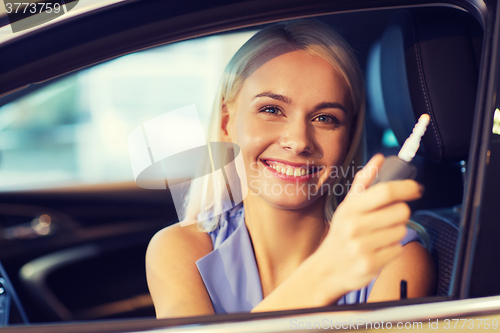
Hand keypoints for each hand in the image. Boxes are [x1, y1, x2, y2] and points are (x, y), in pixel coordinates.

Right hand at [313, 154, 422, 300]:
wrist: (326, 269)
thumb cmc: (340, 234)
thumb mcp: (347, 206)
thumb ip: (364, 181)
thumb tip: (379, 158)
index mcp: (350, 209)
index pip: (386, 191)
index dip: (406, 187)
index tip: (415, 188)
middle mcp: (355, 226)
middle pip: (400, 211)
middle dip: (400, 213)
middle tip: (388, 218)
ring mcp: (363, 246)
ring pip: (402, 231)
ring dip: (395, 232)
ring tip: (378, 236)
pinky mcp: (371, 264)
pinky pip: (398, 249)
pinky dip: (392, 249)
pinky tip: (378, 249)